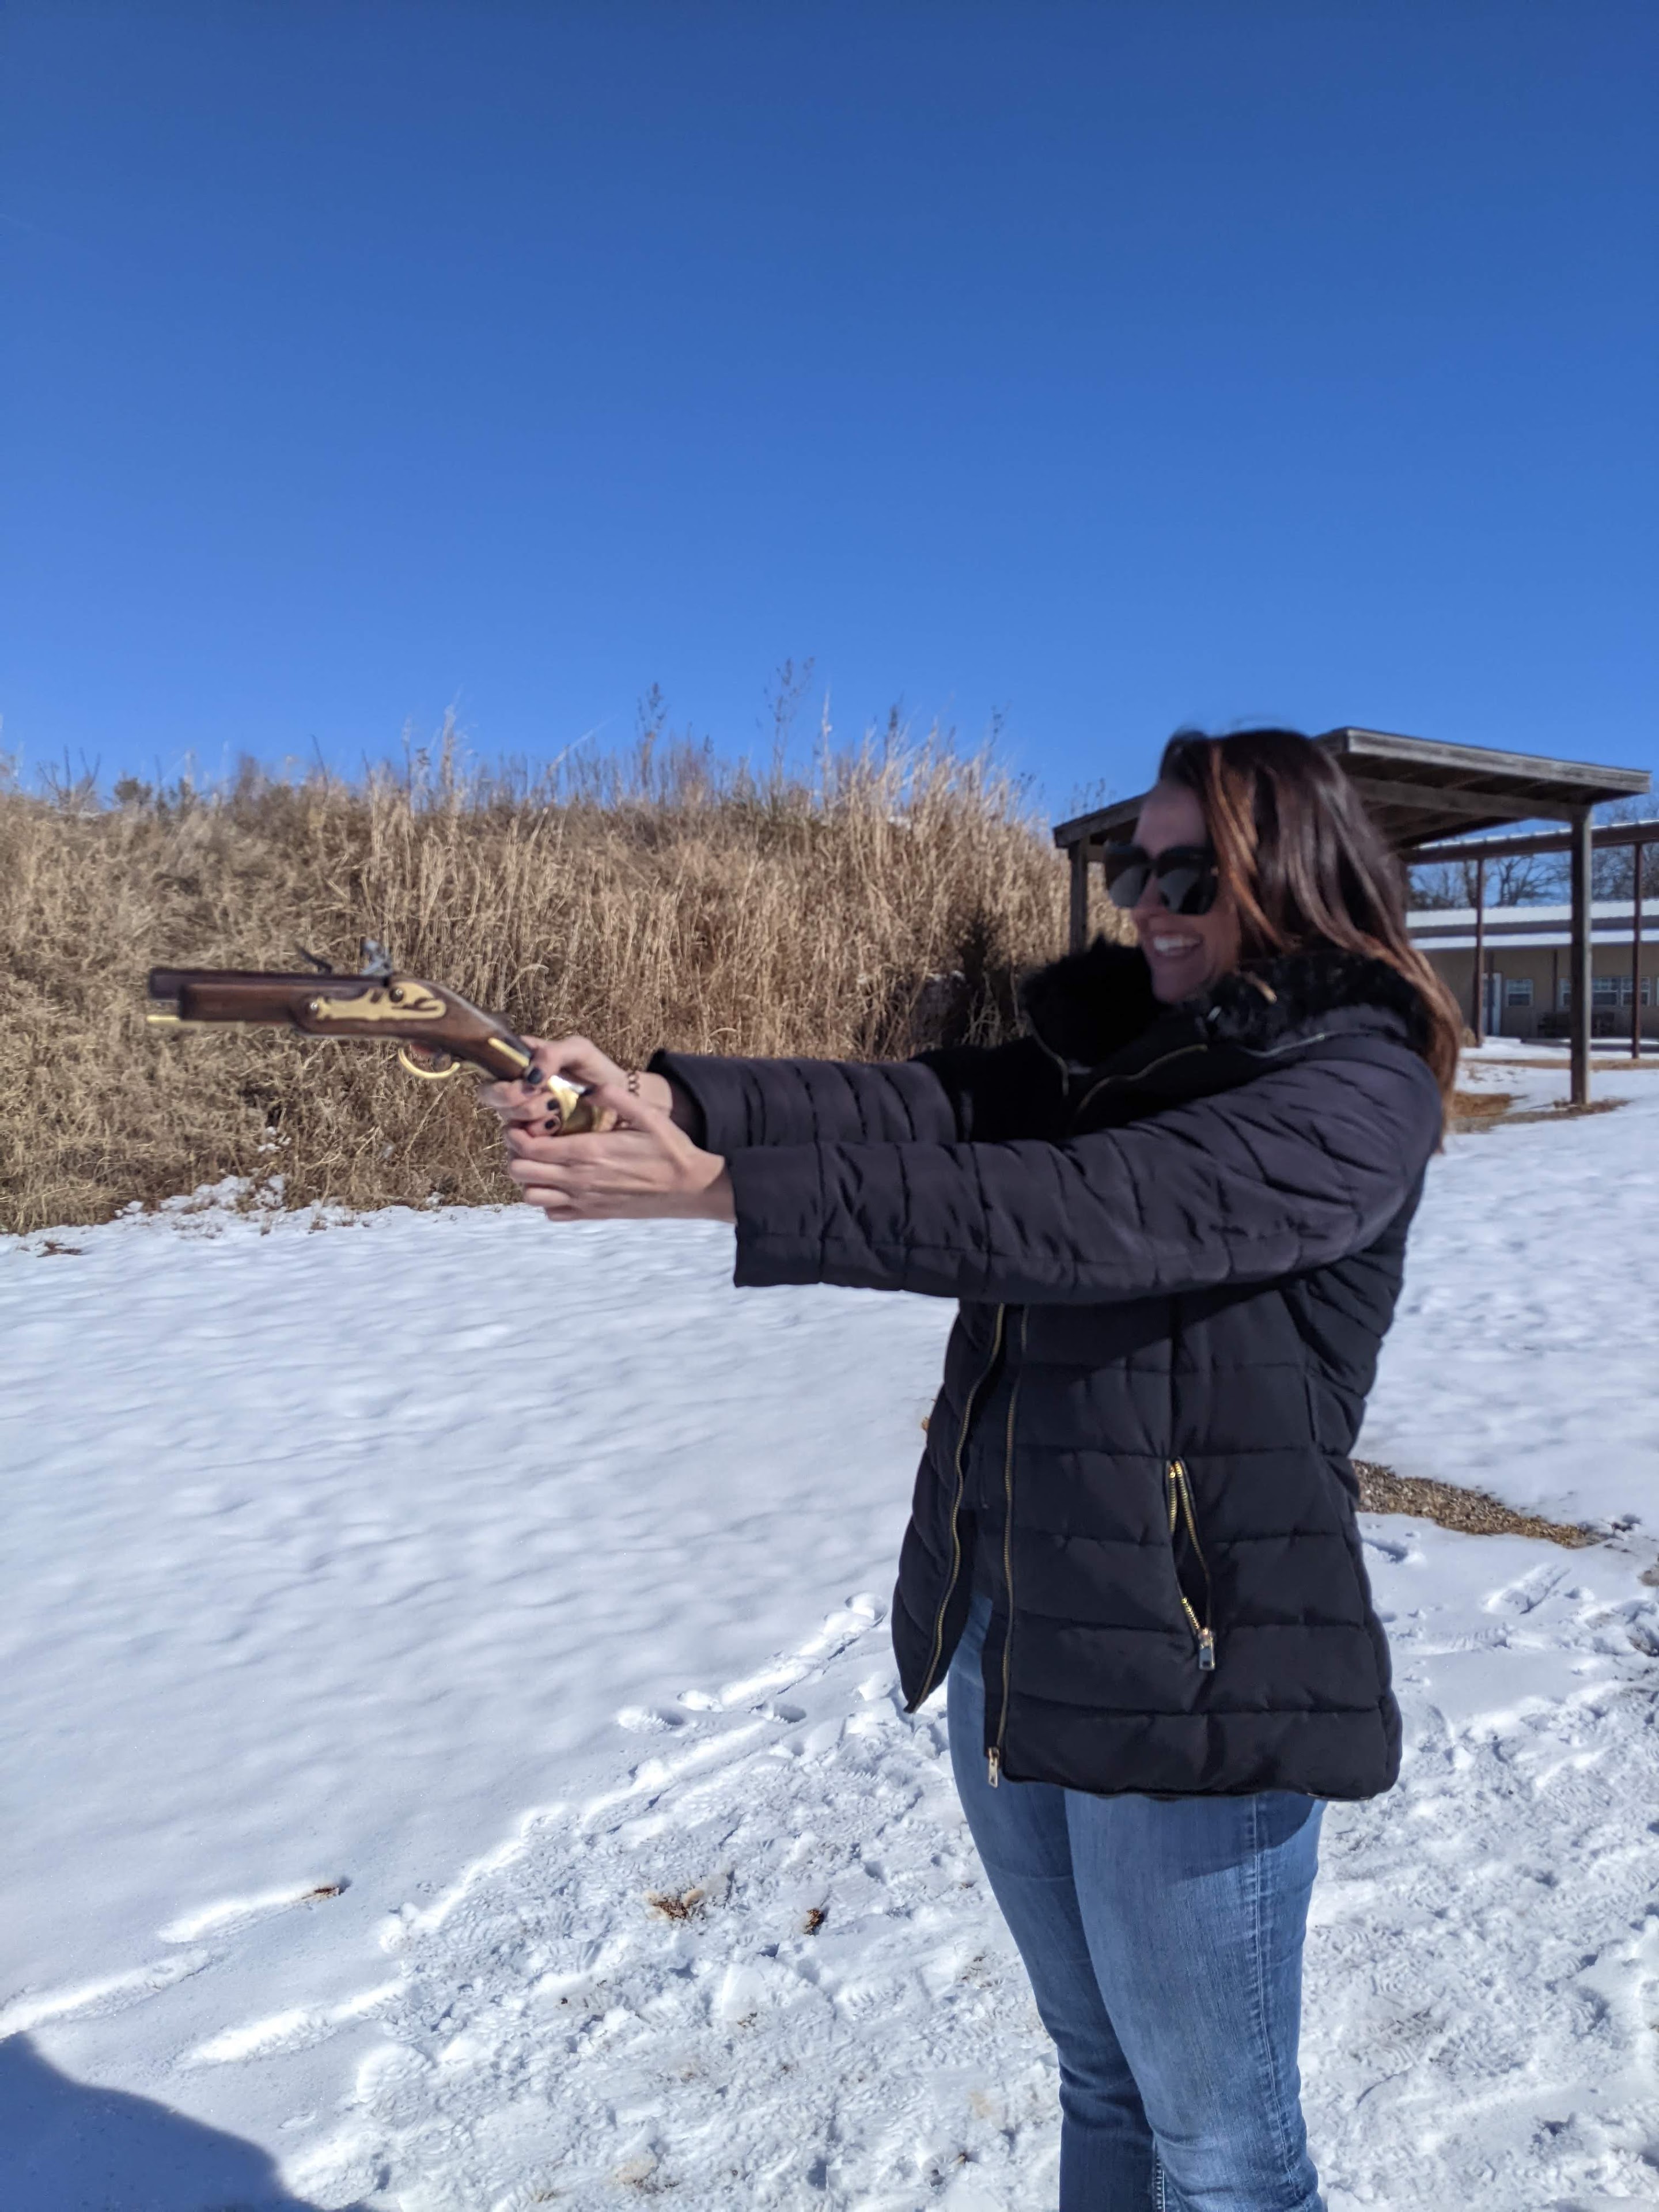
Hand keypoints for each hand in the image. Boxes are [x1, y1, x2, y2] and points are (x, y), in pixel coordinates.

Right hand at [479, 1035, 673, 1129]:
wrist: (621, 1103)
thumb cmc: (598, 1073)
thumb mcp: (579, 1051)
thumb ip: (552, 1053)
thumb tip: (529, 1075)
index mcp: (520, 1069)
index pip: (490, 1079)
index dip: (504, 1086)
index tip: (532, 1085)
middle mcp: (517, 1096)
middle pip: (494, 1103)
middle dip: (519, 1103)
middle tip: (550, 1101)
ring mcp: (525, 1122)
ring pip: (508, 1129)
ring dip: (534, 1122)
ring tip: (559, 1117)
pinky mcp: (537, 1146)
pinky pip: (522, 1151)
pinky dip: (540, 1142)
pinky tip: (560, 1132)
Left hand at [502, 1081, 734, 1223]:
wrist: (689, 1187)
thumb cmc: (669, 1149)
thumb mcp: (649, 1115)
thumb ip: (617, 1097)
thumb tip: (591, 1087)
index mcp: (589, 1151)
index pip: (529, 1148)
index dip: (516, 1134)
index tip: (522, 1123)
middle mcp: (580, 1179)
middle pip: (520, 1172)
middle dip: (516, 1153)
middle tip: (529, 1139)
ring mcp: (584, 1200)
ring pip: (530, 1195)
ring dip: (529, 1177)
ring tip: (542, 1161)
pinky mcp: (591, 1214)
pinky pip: (551, 1212)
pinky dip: (547, 1198)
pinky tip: (561, 1181)